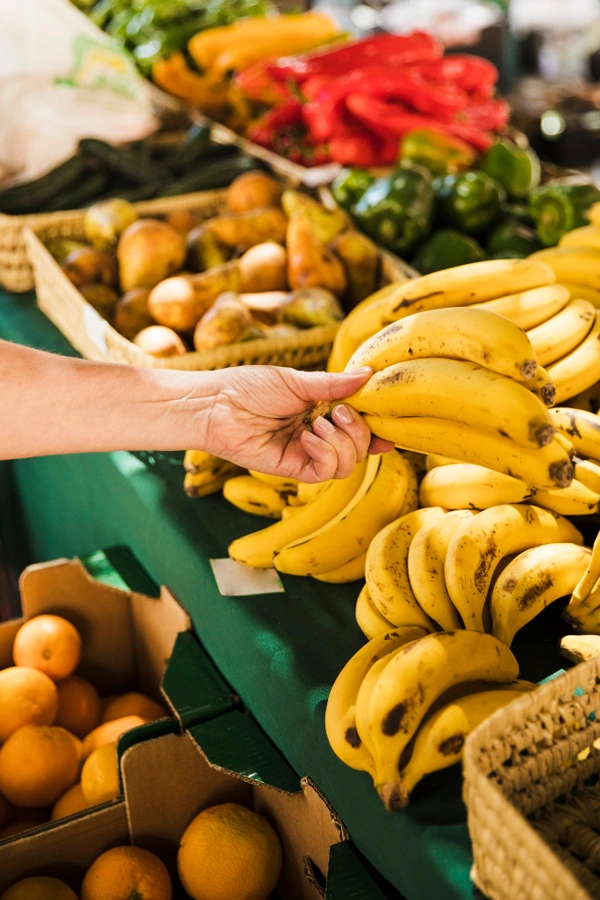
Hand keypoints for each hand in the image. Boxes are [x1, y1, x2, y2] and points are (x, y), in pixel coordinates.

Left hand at [201, 366, 393, 481]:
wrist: (215, 403)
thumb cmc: (247, 386)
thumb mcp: (296, 380)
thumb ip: (333, 384)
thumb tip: (368, 374)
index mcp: (320, 412)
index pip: (357, 427)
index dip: (375, 431)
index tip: (390, 429)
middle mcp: (316, 435)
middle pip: (359, 448)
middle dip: (358, 430)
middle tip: (337, 412)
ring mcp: (305, 453)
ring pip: (347, 464)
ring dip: (341, 443)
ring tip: (318, 424)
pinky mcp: (291, 468)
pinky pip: (324, 472)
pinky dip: (325, 454)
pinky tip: (308, 438)